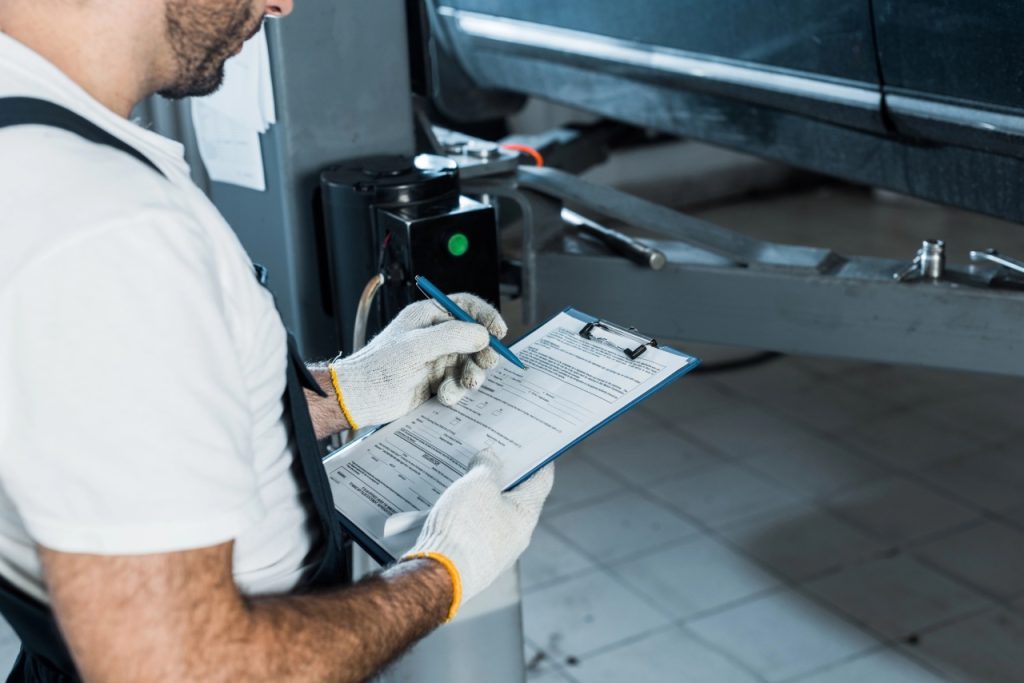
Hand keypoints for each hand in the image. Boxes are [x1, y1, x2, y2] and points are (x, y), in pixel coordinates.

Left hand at [332, 294, 506, 427]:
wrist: (361, 397)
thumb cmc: (380, 366)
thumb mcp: (417, 345)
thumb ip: (452, 337)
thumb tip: (482, 335)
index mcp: (428, 316)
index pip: (466, 307)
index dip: (485, 317)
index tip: (499, 332)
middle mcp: (435, 335)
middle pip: (474, 338)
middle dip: (482, 352)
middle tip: (486, 364)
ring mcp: (436, 359)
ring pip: (469, 363)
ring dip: (471, 375)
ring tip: (464, 384)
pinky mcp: (436, 381)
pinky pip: (459, 383)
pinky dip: (457, 391)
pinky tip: (444, 396)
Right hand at [404, 449, 553, 617]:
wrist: (438, 576)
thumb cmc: (465, 529)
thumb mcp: (478, 484)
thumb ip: (487, 466)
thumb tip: (489, 458)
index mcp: (526, 515)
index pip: (542, 480)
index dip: (539, 460)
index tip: (536, 446)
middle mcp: (516, 536)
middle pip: (516, 497)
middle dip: (504, 475)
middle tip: (491, 453)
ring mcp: (495, 551)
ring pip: (492, 514)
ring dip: (481, 496)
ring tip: (464, 475)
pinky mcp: (473, 560)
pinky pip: (474, 530)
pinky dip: (466, 515)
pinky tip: (450, 504)